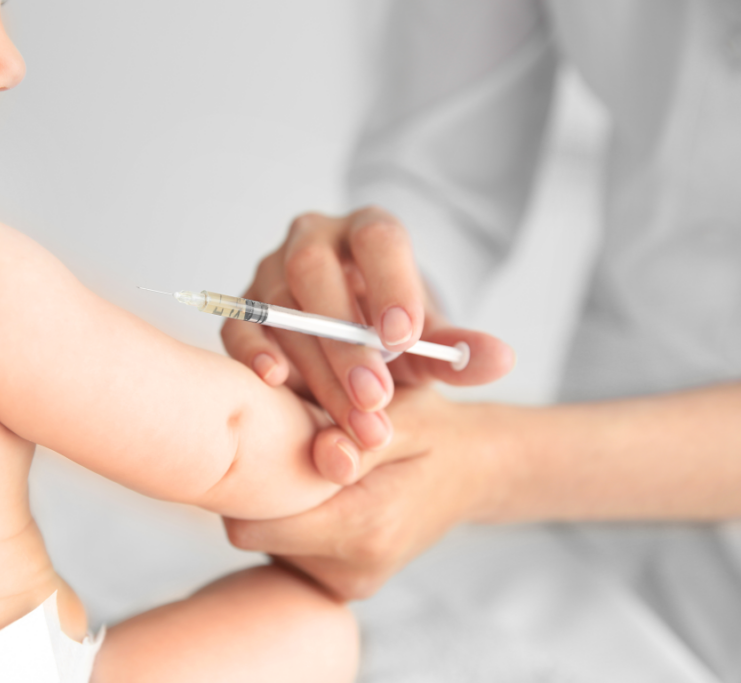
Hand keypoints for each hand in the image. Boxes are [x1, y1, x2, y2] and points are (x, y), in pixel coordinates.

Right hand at [222, 207, 513, 472]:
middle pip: (317, 273)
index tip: (404, 338)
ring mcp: (271, 271)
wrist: (352, 332)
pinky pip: (240, 325)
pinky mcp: (245, 308)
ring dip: (314, 367)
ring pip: (282, 308)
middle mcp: (313, 239)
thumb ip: (459, 349)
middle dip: (346, 340)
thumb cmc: (390, 331)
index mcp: (367, 230)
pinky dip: (254, 352)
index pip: (377, 240)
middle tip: (374, 397)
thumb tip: (501, 359)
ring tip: (350, 418)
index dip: (390, 285)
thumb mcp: (429, 338)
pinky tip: (276, 382)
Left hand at [224, 386, 515, 599]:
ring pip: (270, 542)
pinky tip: (318, 491)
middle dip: (255, 491)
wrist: (475, 472)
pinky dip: (294, 520)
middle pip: (255, 534)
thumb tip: (301, 452)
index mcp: (365, 528)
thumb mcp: (403, 418)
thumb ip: (352, 438)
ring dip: (275, 505)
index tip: (248, 442)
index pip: (254, 523)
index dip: (240, 483)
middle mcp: (353, 569)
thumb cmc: (434, 432)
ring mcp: (349, 583)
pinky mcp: (345, 584)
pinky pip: (292, 552)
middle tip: (272, 443)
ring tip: (304, 465)